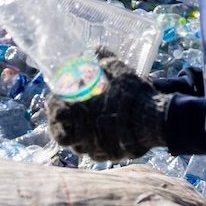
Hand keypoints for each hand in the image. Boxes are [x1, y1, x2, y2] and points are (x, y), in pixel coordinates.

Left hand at [45, 52, 169, 160]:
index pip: (53, 107)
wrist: (153, 120)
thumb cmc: (132, 94)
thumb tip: (97, 49)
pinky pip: (92, 152)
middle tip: (69, 115)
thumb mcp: (118, 69)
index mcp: (76, 110)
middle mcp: (78, 132)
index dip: (54, 102)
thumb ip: (103, 59)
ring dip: (76, 134)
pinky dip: (93, 144)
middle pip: (59, 131)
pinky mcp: (104, 156)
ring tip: (84, 126)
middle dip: (61, 122)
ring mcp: (91, 147)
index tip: (59, 97)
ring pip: (75, 144)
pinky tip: (100, 136)